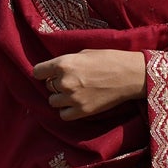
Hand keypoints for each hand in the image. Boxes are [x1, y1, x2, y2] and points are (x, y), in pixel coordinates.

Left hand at [32, 50, 146, 121]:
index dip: (42, 72)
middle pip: (47, 86)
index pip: (37, 72)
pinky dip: (67, 110)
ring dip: (60, 97)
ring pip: (53, 101)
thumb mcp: (84, 53)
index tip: (47, 73)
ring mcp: (72, 98)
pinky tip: (76, 103)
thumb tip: (54, 70)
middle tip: (71, 80)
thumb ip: (67, 62)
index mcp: (63, 64)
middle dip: (56, 83)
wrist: (130, 75)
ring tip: (74, 92)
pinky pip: (63, 115)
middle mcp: (64, 82)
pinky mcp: (82, 111)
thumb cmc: (109, 59)